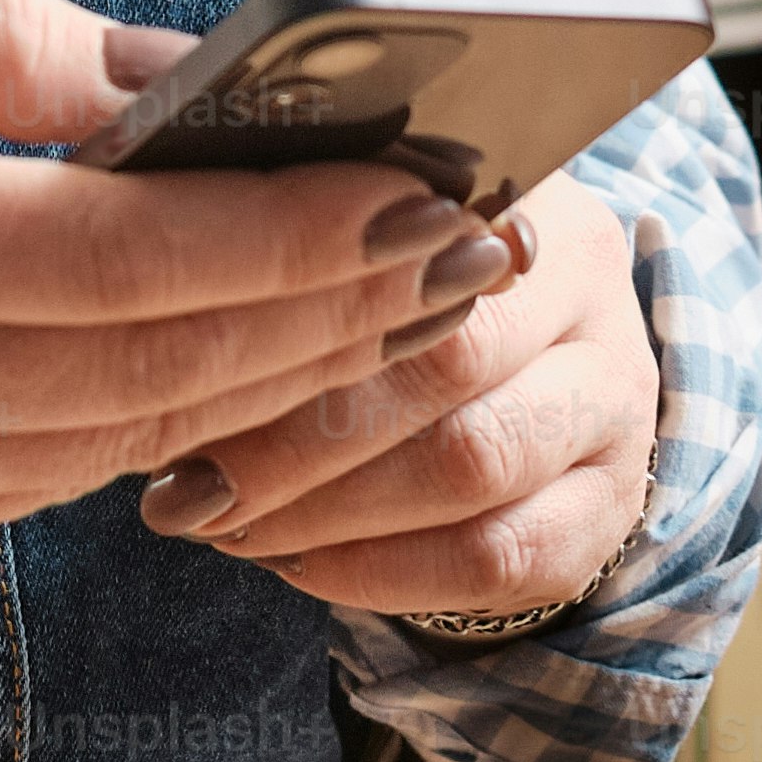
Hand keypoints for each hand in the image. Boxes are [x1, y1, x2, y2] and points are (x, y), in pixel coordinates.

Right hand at [0, 0, 515, 563]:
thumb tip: (183, 77)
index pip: (118, 257)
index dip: (287, 231)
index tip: (417, 187)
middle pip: (157, 367)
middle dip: (334, 307)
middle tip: (474, 241)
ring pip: (135, 440)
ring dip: (286, 372)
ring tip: (412, 298)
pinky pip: (66, 468)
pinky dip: (182, 412)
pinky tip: (270, 351)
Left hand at [133, 198, 661, 630]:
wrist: (522, 374)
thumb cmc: (394, 292)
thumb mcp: (356, 232)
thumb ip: (293, 228)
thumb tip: (145, 241)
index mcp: (515, 188)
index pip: (412, 240)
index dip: (295, 308)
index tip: (179, 356)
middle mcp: (590, 288)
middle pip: (445, 361)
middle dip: (294, 437)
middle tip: (183, 483)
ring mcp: (616, 404)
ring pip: (472, 465)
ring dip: (330, 510)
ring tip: (227, 525)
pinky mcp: (611, 511)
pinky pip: (497, 557)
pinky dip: (382, 573)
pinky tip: (296, 563)